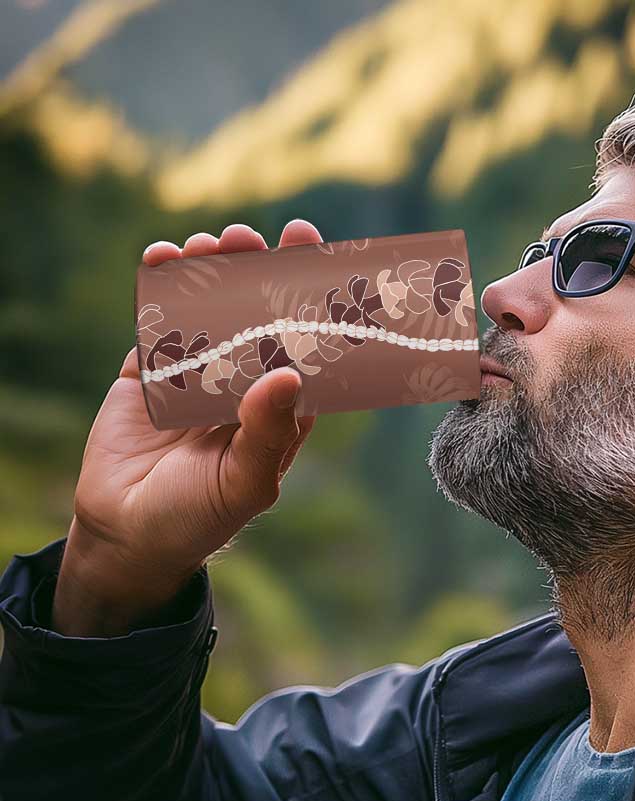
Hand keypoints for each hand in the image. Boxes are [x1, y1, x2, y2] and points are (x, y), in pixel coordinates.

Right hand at [52, 220, 321, 634]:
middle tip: (253, 238)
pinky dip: (160, 288)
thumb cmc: (199, 517)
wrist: (127, 535)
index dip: (311, 300)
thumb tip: (289, 374)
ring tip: (210, 245)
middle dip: (257, 272)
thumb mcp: (244, 483)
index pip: (304, 344)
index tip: (314, 257)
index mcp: (279, 407)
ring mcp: (195, 373)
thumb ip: (268, 433)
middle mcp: (243, 383)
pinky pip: (158, 322)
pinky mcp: (150, 372)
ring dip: (211, 271)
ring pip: (208, 309)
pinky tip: (164, 259)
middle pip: (256, 314)